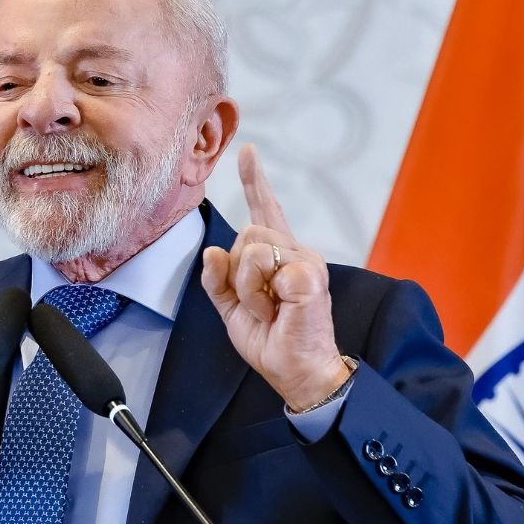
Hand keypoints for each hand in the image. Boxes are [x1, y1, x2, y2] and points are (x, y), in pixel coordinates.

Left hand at [200, 145, 350, 410]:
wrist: (296, 372)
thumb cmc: (273, 342)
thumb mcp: (233, 310)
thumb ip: (219, 280)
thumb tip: (212, 251)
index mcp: (280, 256)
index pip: (264, 211)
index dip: (256, 180)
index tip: (247, 151)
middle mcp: (297, 251)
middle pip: (247, 232)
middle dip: (238, 274)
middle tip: (259, 305)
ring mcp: (307, 261)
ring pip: (252, 248)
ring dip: (249, 288)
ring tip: (269, 310)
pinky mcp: (310, 275)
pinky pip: (267, 268)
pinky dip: (260, 297)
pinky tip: (279, 311)